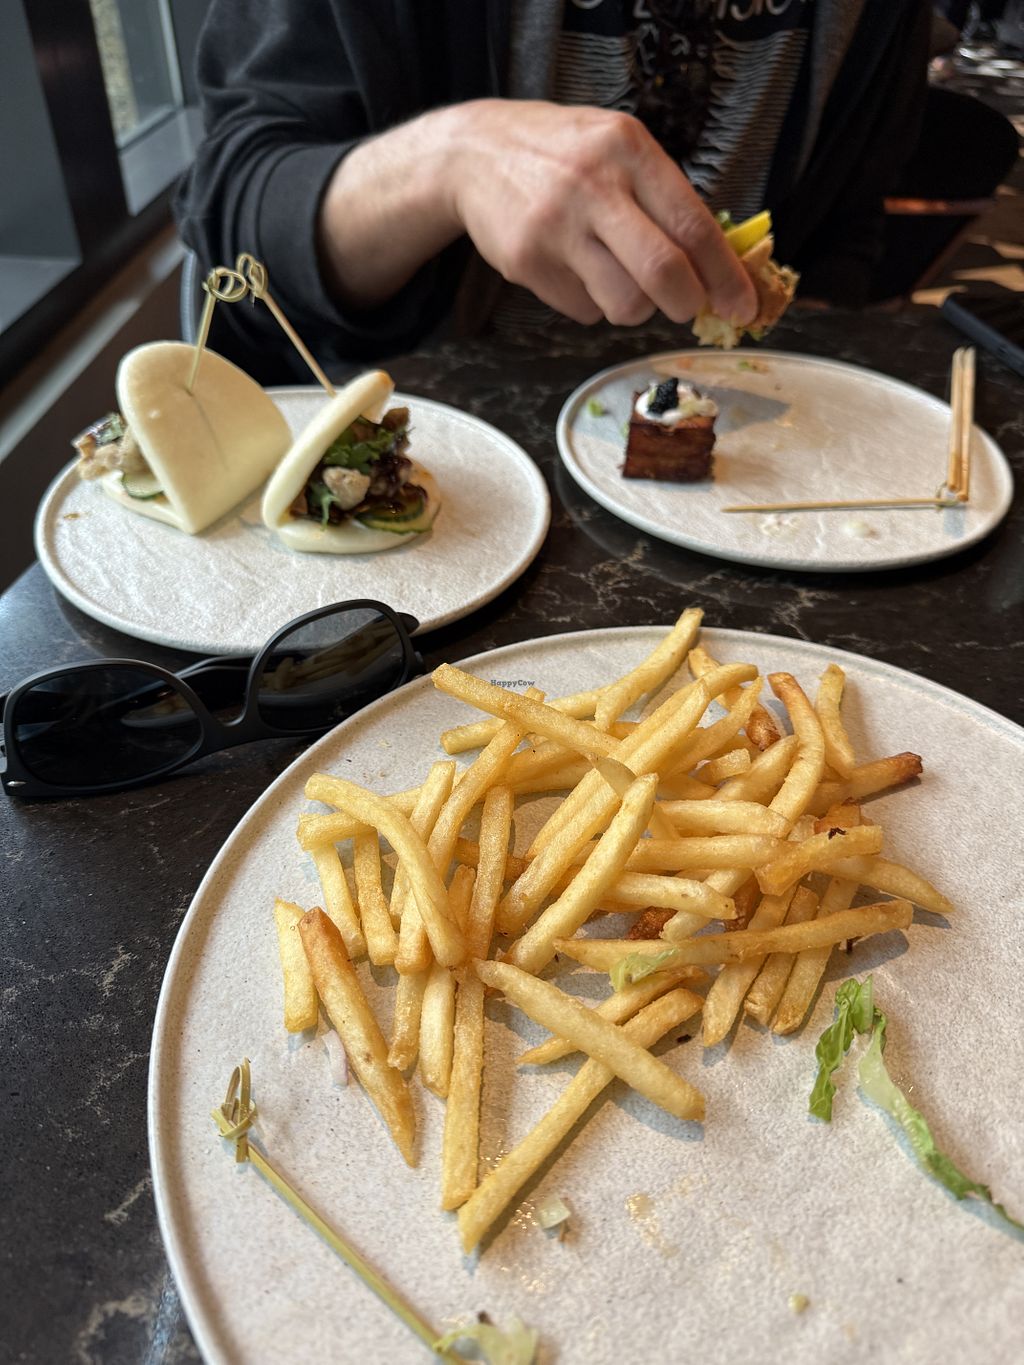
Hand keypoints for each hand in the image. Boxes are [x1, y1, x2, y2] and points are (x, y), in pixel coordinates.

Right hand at [445, 100, 757, 327]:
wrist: (472, 154)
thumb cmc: (560, 154)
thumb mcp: (616, 147)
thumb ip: (662, 196)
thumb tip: (716, 265)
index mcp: (628, 150)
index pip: (693, 226)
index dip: (725, 276)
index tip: (742, 308)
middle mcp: (593, 187)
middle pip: (663, 274)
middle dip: (686, 304)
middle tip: (686, 308)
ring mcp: (556, 228)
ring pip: (624, 304)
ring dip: (635, 308)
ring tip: (620, 280)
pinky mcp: (527, 263)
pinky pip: (583, 311)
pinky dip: (592, 303)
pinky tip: (575, 270)